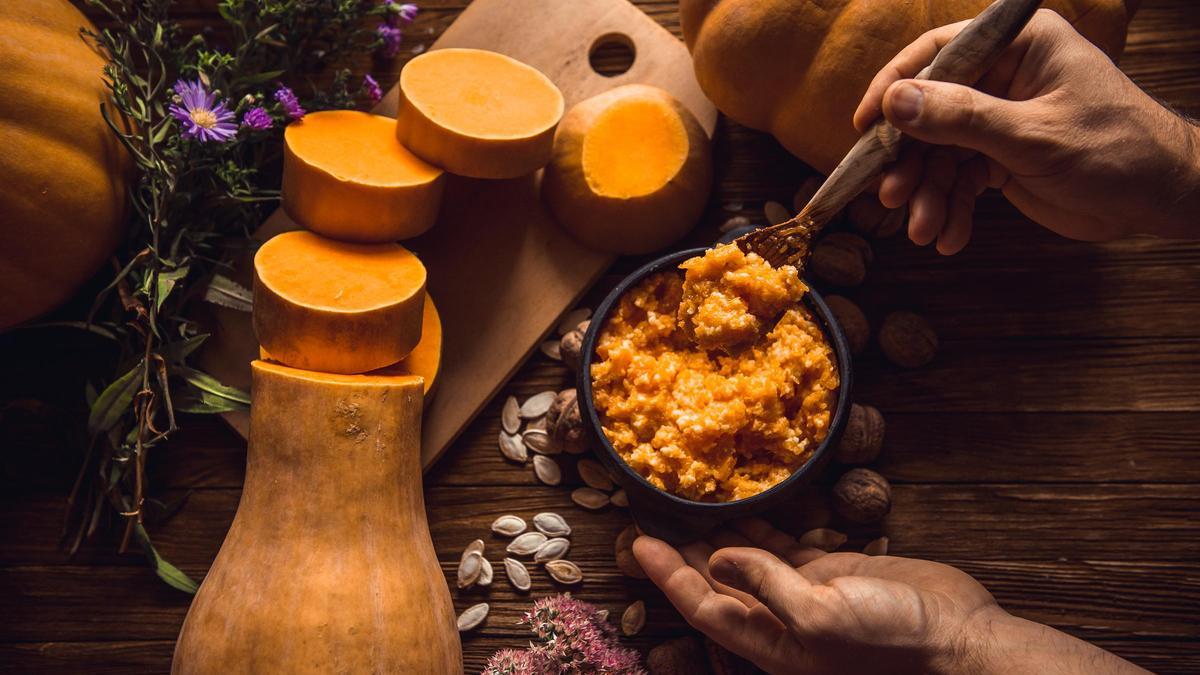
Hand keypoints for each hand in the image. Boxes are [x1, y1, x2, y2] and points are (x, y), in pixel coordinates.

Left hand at [634, 518, 1148, 673]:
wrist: (959, 639)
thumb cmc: (892, 641)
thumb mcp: (822, 616)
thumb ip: (766, 585)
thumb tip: (717, 558)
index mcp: (770, 641)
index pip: (702, 605)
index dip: (667, 575)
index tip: (636, 542)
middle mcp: (779, 619)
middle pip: (715, 584)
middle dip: (680, 555)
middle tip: (647, 516)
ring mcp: (805, 594)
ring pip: (744, 562)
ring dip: (715, 537)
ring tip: (683, 505)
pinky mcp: (831, 571)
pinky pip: (782, 547)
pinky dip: (759, 528)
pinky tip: (738, 507)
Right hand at [852, 9, 1199, 254]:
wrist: (1159, 198)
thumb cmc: (1115, 149)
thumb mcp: (1032, 135)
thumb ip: (961, 118)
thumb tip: (895, 102)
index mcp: (1018, 47)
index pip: (939, 54)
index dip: (895, 88)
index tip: (865, 125)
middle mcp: (1003, 77)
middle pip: (929, 112)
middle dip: (911, 161)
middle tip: (891, 197)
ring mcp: (1000, 119)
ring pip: (939, 154)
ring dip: (929, 196)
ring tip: (925, 231)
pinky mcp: (1001, 157)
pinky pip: (960, 181)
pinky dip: (952, 210)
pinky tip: (950, 238)